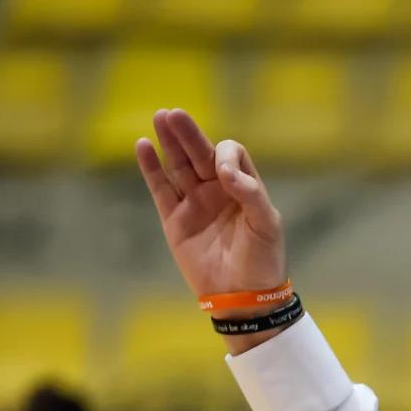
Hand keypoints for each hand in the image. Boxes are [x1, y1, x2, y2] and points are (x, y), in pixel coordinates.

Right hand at [134, 108, 284, 301]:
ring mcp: (194, 203)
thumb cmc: (262, 260)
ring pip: (178, 166)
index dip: (223, 156)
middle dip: (188, 133)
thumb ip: (250, 193)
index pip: (230, 154)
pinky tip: (143, 146)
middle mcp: (217, 189)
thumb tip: (222, 171)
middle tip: (173, 113)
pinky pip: (160, 189)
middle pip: (199, 153)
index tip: (223, 175)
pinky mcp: (175, 220)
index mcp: (243, 186)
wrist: (243, 297)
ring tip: (160, 117)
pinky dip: (151, 168)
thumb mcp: (266, 224)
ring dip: (169, 142)